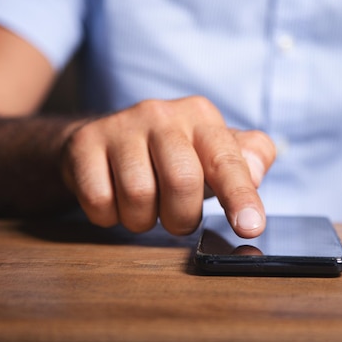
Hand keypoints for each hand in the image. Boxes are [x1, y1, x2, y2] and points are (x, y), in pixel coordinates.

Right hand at [61, 96, 275, 237]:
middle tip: (178, 219)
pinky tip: (117, 202)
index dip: (240, 197)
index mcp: (200, 117)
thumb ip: (248, 159)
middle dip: (183, 217)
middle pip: (182, 181)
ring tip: (147, 208)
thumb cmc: (174, 154)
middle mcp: (161, 114)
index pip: (226, 161)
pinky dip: (111, 216)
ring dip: (144, 219)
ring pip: (138, 195)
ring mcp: (120, 126)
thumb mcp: (215, 152)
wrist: (107, 139)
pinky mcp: (85, 143)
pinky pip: (100, 200)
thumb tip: (257, 171)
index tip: (250, 226)